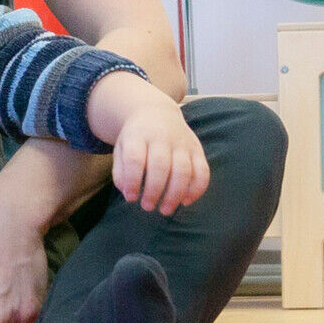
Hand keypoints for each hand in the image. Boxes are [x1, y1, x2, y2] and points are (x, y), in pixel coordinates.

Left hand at [112, 98, 209, 214]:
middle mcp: (162, 137)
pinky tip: (185, 201)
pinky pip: (202, 171)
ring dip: (175, 194)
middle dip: (154, 191)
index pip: (135, 158)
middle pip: (160, 165)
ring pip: (183, 170)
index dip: (132, 180)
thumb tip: (128, 193)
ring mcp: (182, 142)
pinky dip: (196, 189)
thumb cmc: (136, 138)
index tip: (130, 198)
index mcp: (138, 135)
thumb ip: (121, 171)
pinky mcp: (197, 149)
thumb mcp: (121, 148)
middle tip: (147, 207)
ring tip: (165, 210)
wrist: (157, 112)